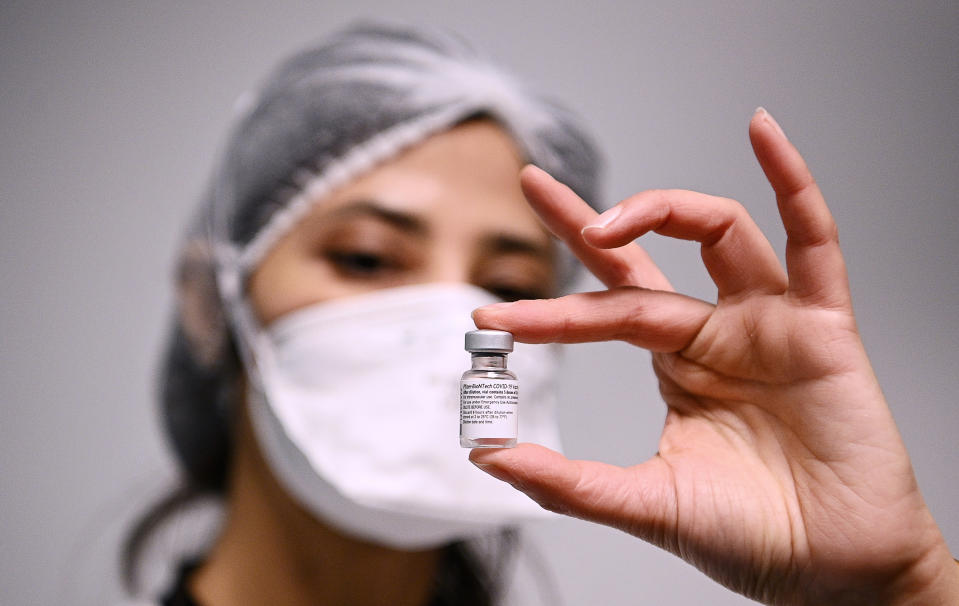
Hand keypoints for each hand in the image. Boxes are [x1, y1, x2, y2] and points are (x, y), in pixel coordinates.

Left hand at [470, 109, 958, 604]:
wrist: (835, 572)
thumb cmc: (754, 536)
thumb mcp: (645, 503)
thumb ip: (567, 482)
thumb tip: (488, 456)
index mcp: (678, 364)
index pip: (606, 305)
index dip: (550, 302)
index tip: (488, 314)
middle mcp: (718, 332)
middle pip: (648, 253)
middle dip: (588, 222)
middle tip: (534, 186)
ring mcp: (769, 323)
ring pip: (719, 232)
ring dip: (663, 209)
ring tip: (603, 225)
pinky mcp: (822, 327)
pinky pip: (815, 240)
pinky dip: (792, 184)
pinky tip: (764, 135)